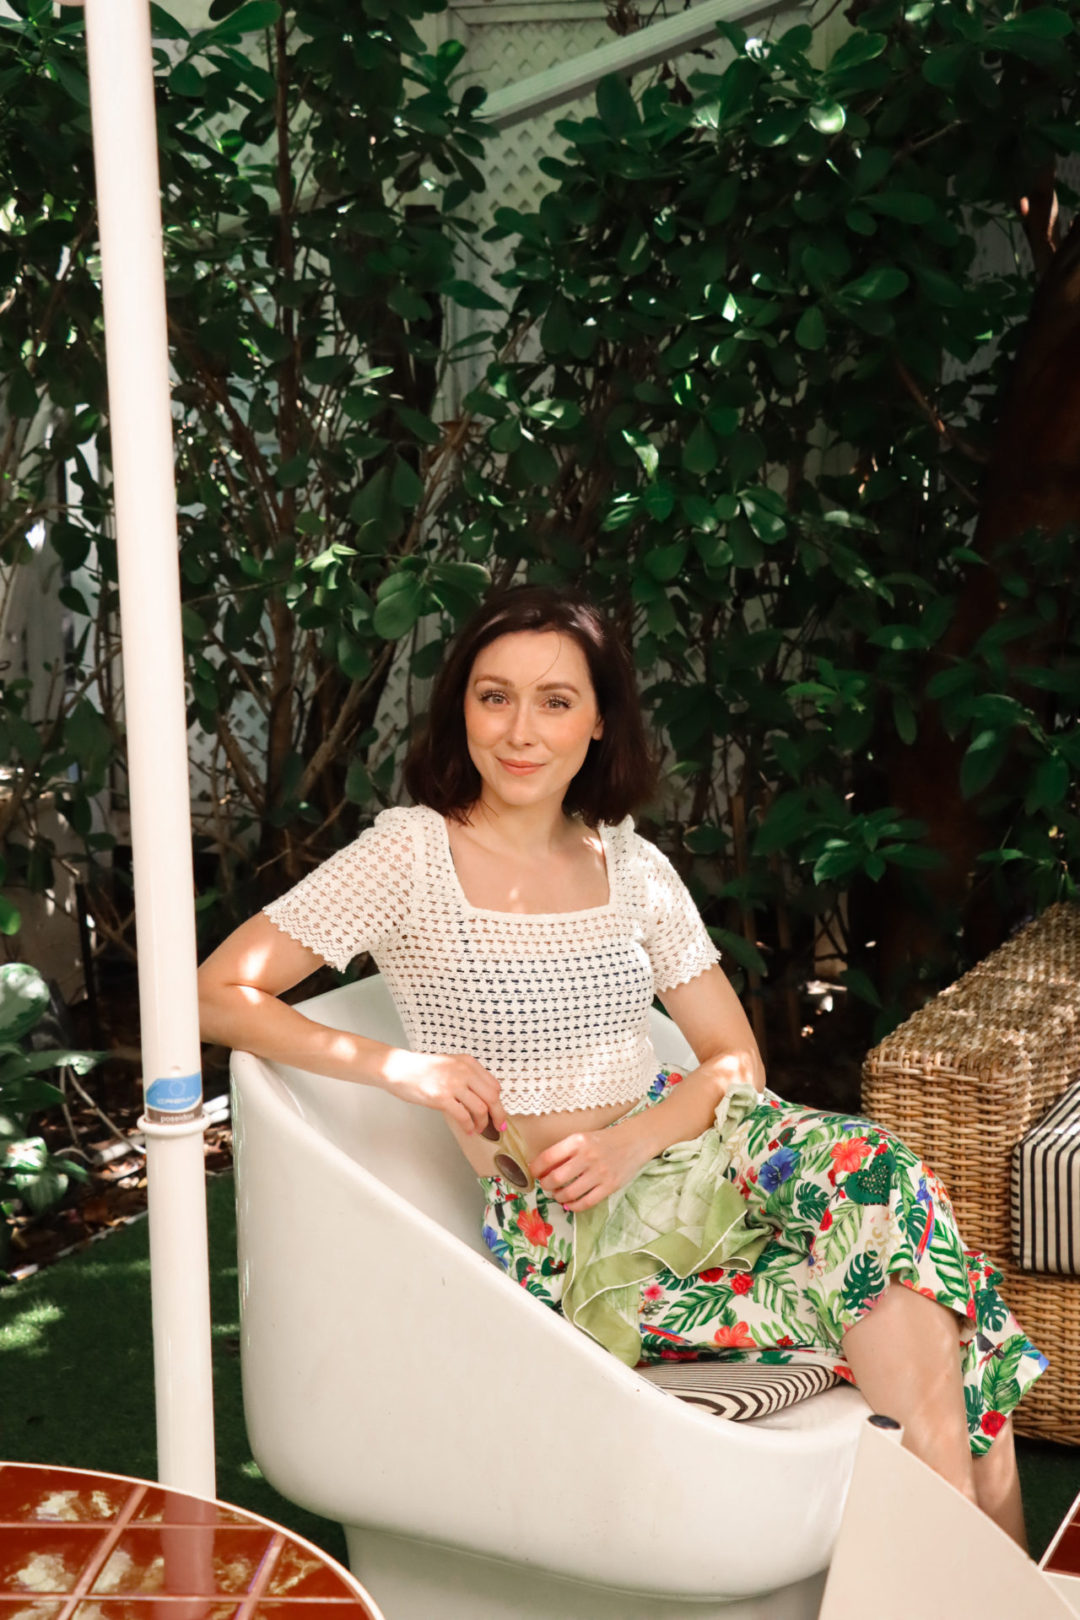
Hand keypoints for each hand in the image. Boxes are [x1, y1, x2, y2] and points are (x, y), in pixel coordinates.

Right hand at [379, 1048, 505, 1135]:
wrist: (399, 1068)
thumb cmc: (422, 1069)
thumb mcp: (450, 1064)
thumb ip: (467, 1075)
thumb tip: (482, 1096)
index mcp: (468, 1063)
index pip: (494, 1085)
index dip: (499, 1102)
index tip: (498, 1112)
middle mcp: (464, 1071)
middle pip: (493, 1097)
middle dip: (498, 1115)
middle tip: (498, 1127)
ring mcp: (453, 1084)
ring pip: (481, 1108)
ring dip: (483, 1123)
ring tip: (479, 1129)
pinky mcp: (441, 1098)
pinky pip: (463, 1116)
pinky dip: (469, 1126)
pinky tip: (468, 1130)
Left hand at [531, 1120, 650, 1213]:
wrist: (633, 1142)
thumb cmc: (602, 1140)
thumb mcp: (582, 1139)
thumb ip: (563, 1152)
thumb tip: (541, 1170)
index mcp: (578, 1141)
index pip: (548, 1157)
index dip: (536, 1168)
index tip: (534, 1173)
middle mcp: (588, 1156)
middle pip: (556, 1178)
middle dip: (546, 1185)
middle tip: (546, 1185)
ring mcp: (600, 1173)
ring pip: (569, 1193)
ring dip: (558, 1197)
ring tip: (558, 1194)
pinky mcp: (610, 1186)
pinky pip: (586, 1202)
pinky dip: (573, 1206)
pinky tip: (570, 1203)